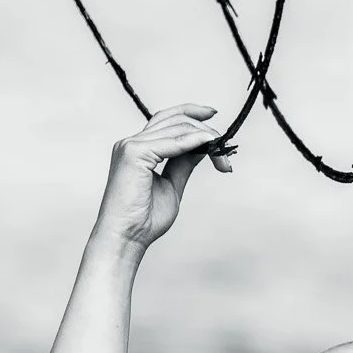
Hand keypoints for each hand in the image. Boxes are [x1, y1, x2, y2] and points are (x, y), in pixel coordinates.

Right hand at [93, 103, 232, 247]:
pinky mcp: (134, 153)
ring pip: (176, 127)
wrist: (127, 238)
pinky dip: (193, 141)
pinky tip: (209, 144)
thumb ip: (184, 162)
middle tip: (225, 147)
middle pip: (173, 119)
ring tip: (221, 154)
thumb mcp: (172, 185)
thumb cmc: (144, 220)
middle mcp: (131, 143)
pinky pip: (171, 141)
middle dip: (205, 129)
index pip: (166, 119)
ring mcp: (130, 146)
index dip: (191, 113)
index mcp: (137, 149)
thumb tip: (203, 144)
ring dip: (205, 137)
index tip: (214, 116)